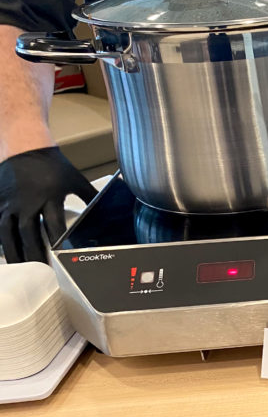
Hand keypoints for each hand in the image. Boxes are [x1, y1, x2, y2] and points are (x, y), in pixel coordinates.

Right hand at [0, 147, 96, 262]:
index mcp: (49, 196)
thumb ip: (89, 197)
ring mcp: (9, 203)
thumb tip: (108, 210)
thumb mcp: (74, 178)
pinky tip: (4, 253)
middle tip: (39, 270)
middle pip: (29, 232)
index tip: (62, 256)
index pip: (54, 224)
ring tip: (19, 267)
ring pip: (7, 232)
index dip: (58, 241)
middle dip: (33, 252)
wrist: (24, 146)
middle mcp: (27, 202)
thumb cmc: (51, 164)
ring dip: (13, 251)